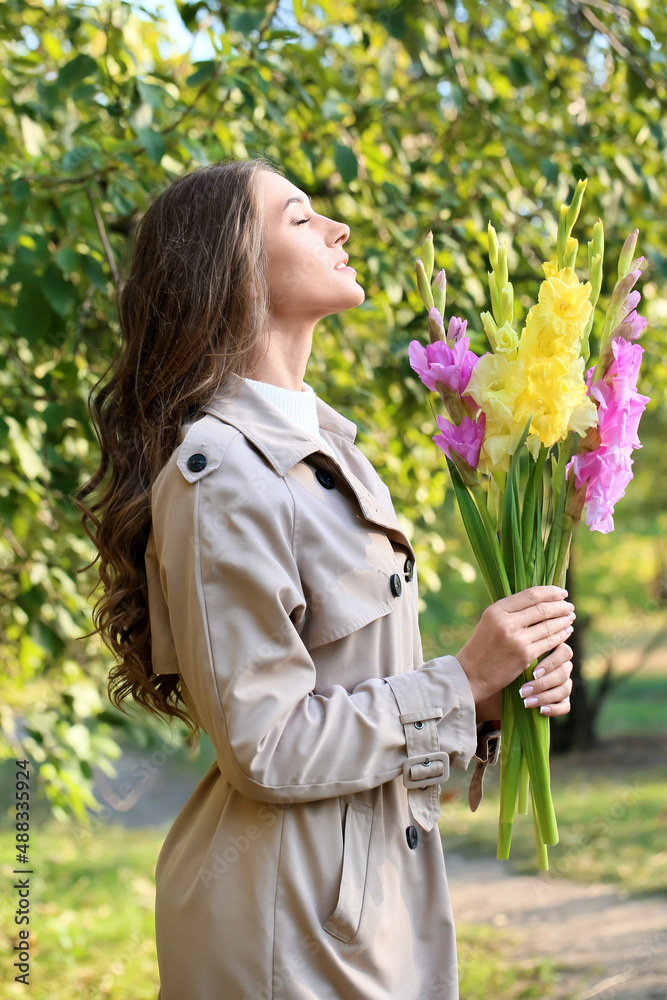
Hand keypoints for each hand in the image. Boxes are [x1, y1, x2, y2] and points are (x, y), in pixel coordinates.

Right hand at [454, 586, 574, 704]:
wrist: (471, 674)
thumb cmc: (482, 646)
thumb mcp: (490, 621)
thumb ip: (510, 610)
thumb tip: (540, 600)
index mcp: (496, 610)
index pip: (530, 595)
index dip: (550, 592)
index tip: (561, 592)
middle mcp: (506, 622)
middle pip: (542, 609)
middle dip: (560, 606)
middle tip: (569, 606)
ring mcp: (516, 639)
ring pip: (548, 626)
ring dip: (563, 620)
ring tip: (570, 617)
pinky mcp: (524, 656)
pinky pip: (549, 642)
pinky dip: (561, 636)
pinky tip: (566, 632)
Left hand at [474, 640, 573, 721]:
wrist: (494, 685)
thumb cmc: (502, 664)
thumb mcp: (510, 654)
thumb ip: (522, 646)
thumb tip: (524, 643)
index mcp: (552, 649)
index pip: (564, 652)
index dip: (550, 663)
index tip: (533, 672)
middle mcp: (561, 665)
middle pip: (564, 672)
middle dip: (544, 683)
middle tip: (523, 690)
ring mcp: (562, 683)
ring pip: (564, 689)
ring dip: (545, 696)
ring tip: (526, 702)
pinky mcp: (561, 700)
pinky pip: (565, 705)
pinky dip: (554, 709)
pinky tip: (540, 710)